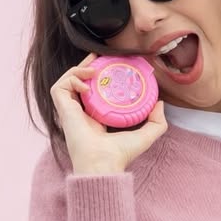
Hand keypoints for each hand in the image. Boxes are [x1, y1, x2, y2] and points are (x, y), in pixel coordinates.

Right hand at [51, 54, 167, 175]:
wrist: (104, 163)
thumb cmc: (120, 154)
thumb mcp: (146, 136)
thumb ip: (157, 122)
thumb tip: (160, 103)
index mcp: (96, 117)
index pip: (93, 91)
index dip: (99, 76)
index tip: (109, 65)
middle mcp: (81, 112)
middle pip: (79, 82)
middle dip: (86, 66)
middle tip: (99, 57)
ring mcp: (70, 110)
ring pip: (67, 81)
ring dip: (78, 70)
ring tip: (93, 69)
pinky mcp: (63, 110)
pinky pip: (60, 87)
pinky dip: (71, 79)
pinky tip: (87, 84)